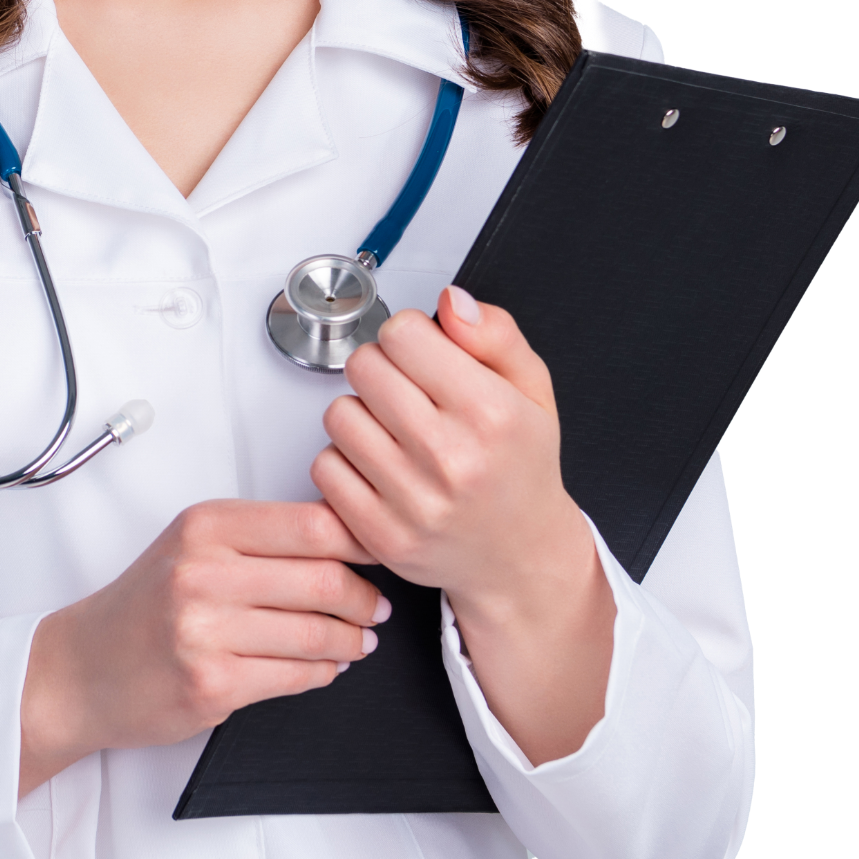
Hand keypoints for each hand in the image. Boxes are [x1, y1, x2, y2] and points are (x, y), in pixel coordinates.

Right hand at [19, 500, 389, 795]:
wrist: (83, 669)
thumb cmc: (146, 604)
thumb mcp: (195, 545)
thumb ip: (261, 537)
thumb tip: (347, 537)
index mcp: (207, 526)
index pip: (312, 524)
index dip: (361, 541)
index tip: (380, 552)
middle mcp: (204, 572)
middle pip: (323, 579)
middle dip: (366, 598)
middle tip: (378, 607)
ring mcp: (205, 631)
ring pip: (315, 633)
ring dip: (351, 640)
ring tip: (359, 639)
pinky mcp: (210, 684)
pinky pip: (294, 677)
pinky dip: (323, 673)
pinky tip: (325, 666)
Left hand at [309, 287, 614, 763]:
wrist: (521, 556)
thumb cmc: (521, 467)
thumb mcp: (532, 388)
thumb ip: (495, 333)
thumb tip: (449, 301)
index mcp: (491, 414)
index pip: (402, 333)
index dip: (409, 336)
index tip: (422, 355)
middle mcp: (451, 459)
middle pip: (364, 367)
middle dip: (382, 368)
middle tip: (408, 391)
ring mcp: (413, 502)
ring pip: (338, 415)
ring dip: (360, 413)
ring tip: (395, 429)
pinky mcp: (380, 535)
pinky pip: (325, 467)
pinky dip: (346, 460)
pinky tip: (380, 465)